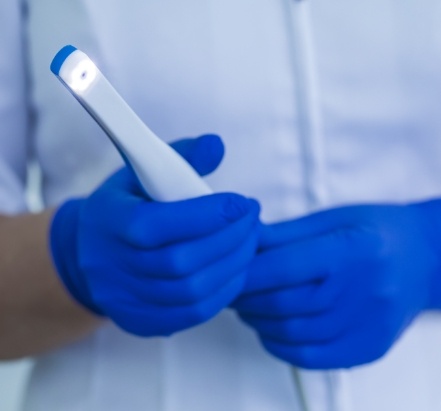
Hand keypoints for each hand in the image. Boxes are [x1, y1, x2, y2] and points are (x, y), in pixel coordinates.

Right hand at [50, 135, 260, 336]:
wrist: (90, 253)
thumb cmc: (127, 206)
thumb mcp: (142, 172)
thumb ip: (181, 157)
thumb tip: (216, 145)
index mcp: (108, 222)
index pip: (157, 225)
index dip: (206, 215)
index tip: (241, 202)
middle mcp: (111, 266)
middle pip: (181, 262)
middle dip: (230, 239)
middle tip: (253, 219)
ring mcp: (125, 300)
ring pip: (192, 292)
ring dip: (233, 265)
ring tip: (251, 240)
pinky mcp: (141, 322)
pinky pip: (193, 314)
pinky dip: (224, 291)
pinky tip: (237, 268)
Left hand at [233, 197, 440, 368]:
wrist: (428, 259)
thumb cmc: (379, 231)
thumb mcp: (334, 218)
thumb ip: (286, 234)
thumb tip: (241, 242)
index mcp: (353, 250)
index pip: (283, 268)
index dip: (246, 272)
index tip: (226, 269)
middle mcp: (363, 291)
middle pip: (283, 304)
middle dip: (245, 298)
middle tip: (231, 288)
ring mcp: (368, 325)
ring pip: (292, 334)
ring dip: (259, 321)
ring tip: (249, 306)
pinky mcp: (368, 348)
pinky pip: (311, 357)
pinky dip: (281, 345)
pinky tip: (272, 329)